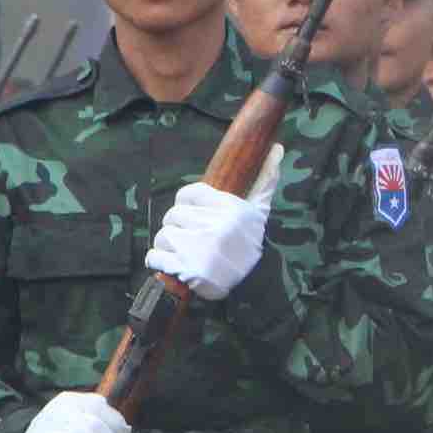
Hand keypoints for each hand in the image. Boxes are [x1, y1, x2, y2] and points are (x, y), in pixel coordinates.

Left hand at [145, 181, 267, 301]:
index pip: (189, 193)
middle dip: (179, 226)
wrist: (253, 284)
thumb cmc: (251, 245)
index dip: (186, 202)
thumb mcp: (260, 211)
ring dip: (169, 245)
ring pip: (163, 235)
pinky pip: (155, 256)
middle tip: (190, 236)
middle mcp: (212, 225)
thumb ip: (265, 180)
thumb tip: (278, 149)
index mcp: (229, 208)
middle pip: (174, 214)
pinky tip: (173, 264)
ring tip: (183, 252)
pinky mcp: (185, 268)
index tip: (191, 213)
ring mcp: (196, 247)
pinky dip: (159, 261)